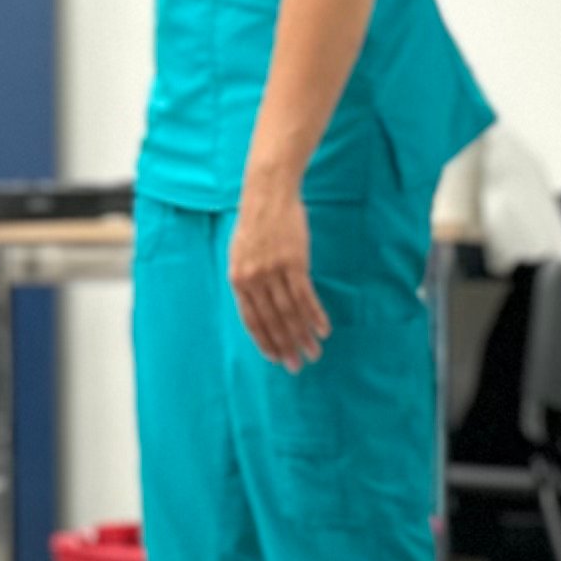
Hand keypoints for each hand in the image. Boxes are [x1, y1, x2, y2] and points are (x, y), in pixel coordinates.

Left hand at [227, 178, 327, 369]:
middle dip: (285, 346)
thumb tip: (258, 306)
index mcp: (238, 279)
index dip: (264, 342)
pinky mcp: (294, 262)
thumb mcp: (241, 253)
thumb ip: (248, 280)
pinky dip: (315, 315)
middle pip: (272, 321)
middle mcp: (254, 279)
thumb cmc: (256, 223)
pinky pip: (306, 296)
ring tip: (313, 353)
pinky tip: (323, 329)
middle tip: (296, 366)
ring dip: (303, 336)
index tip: (275, 358)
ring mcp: (274, 271)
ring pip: (290, 312)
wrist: (268, 194)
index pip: (251, 320)